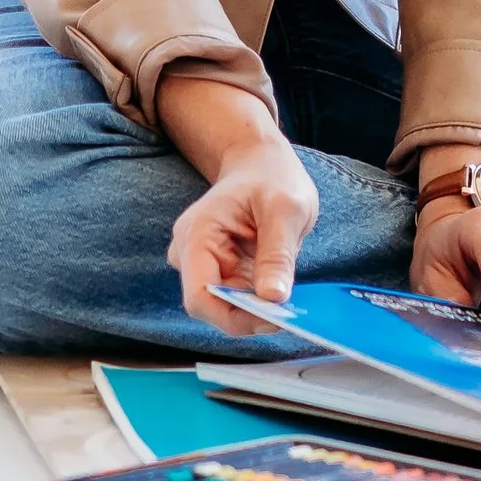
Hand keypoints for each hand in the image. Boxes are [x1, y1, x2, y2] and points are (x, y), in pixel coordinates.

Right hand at [166, 131, 319, 335]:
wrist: (261, 162)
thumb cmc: (271, 176)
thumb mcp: (286, 208)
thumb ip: (277, 254)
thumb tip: (273, 298)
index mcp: (197, 235)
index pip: (200, 297)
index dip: (235, 316)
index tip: (274, 318)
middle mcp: (191, 254)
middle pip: (213, 307)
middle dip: (250, 314)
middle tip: (289, 311)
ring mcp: (204, 264)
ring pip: (226, 306)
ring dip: (257, 308)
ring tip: (288, 294)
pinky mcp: (221, 271)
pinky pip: (238, 298)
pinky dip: (259, 300)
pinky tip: (279, 287)